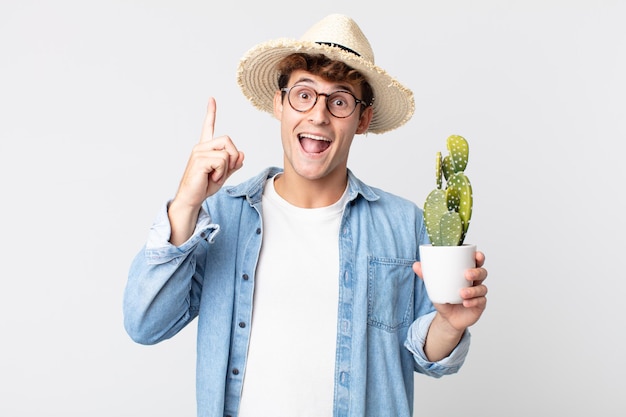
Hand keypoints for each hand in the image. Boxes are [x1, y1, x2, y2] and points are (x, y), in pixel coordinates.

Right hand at [168, 98, 244, 244]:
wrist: (192, 199)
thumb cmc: (204, 186)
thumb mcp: (223, 174)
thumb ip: (233, 164)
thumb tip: (242, 154)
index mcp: (206, 148)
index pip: (208, 127)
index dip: (211, 113)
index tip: (212, 99)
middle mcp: (201, 147)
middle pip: (228, 140)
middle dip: (233, 156)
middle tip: (225, 170)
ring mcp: (199, 152)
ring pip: (226, 153)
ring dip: (226, 168)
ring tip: (215, 176)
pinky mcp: (199, 160)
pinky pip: (222, 161)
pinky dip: (222, 172)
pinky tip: (212, 177)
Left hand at [413, 251, 487, 331]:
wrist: (448, 317)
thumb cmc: (444, 296)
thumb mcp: (434, 285)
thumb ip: (426, 275)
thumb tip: (416, 265)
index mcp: (466, 272)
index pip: (476, 261)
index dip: (479, 257)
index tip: (476, 255)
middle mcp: (475, 281)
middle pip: (482, 272)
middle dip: (476, 272)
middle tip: (467, 274)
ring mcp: (478, 293)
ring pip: (482, 288)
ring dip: (473, 290)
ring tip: (462, 293)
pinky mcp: (479, 304)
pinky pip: (480, 301)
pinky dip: (473, 301)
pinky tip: (466, 303)